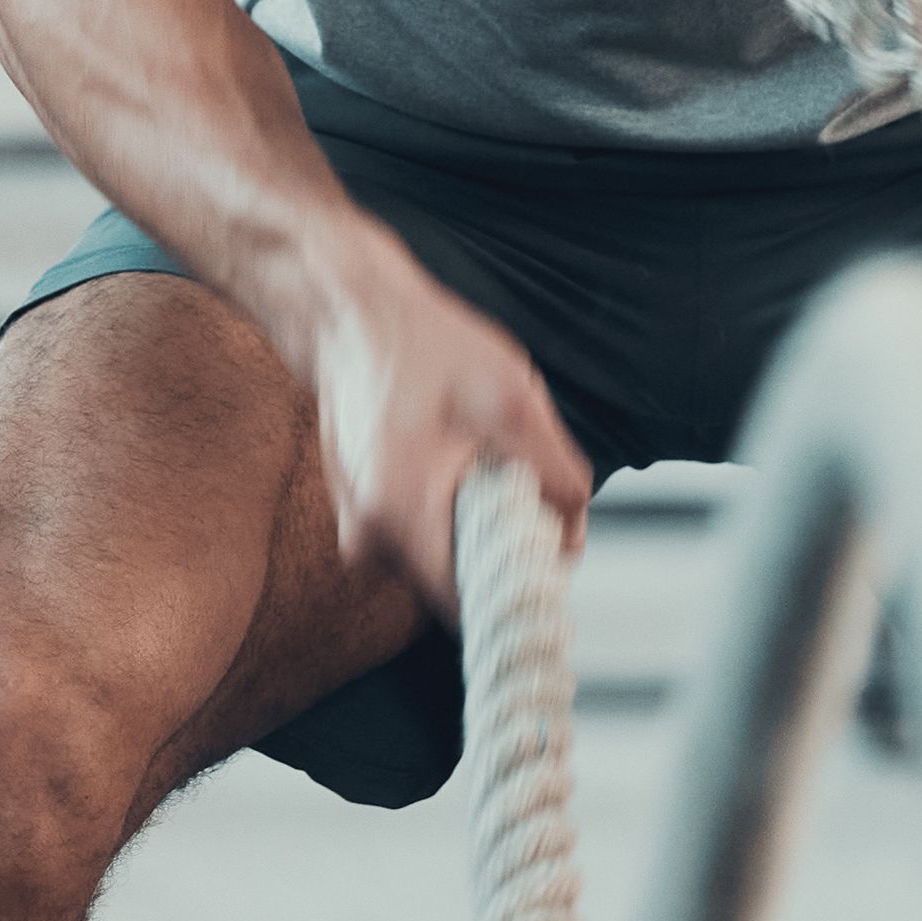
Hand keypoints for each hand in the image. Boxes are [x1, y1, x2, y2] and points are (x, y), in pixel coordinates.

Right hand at [288, 237, 589, 609]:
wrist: (346, 315)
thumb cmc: (423, 346)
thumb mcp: (512, 399)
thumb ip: (556, 474)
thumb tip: (574, 533)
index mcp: (400, 514)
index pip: (473, 604)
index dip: (522, 587)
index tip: (548, 555)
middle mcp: (367, 538)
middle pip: (461, 583)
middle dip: (504, 543)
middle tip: (522, 485)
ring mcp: (357, 530)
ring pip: (443, 557)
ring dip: (477, 521)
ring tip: (479, 456)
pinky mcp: (359, 517)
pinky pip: (421, 535)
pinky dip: (449, 507)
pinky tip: (451, 455)